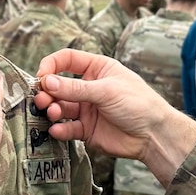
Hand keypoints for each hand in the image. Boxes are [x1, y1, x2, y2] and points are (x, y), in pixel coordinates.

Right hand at [34, 50, 195, 185]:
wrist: (153, 135)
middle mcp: (88, 87)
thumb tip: (46, 82)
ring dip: (52, 110)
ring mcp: (86, 109)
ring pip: (60, 107)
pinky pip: (67, 128)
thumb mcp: (106, 90)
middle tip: (42, 100)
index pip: (67, 59)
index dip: (51, 65)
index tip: (42, 77)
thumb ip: (75, 88)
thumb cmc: (138, 103)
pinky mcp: (86, 129)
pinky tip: (58, 130)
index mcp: (96, 69)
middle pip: (58, 85)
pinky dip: (60, 129)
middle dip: (47, 92)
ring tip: (52, 113)